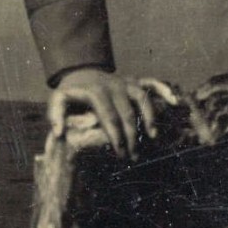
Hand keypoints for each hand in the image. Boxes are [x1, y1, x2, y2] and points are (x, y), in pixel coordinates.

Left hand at [47, 69, 178, 159]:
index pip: (110, 117)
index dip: (116, 136)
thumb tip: (59, 133)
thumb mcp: (58, 100)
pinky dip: (163, 90)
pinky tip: (173, 101)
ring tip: (152, 137)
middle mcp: (114, 85)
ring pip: (143, 99)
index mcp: (96, 92)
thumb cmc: (72, 92)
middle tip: (133, 156)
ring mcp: (126, 82)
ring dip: (149, 118)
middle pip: (128, 113)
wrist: (81, 71)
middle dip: (132, 136)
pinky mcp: (134, 80)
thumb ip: (55, 115)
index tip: (120, 153)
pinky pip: (152, 82)